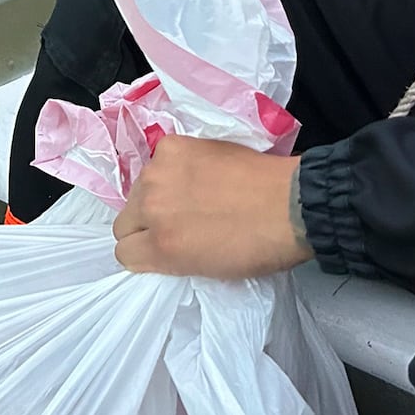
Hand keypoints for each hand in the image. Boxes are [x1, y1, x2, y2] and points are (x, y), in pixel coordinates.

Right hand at [112, 136, 310, 277]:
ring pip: (137, 189)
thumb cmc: (258, 246)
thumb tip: (158, 247)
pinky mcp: (172, 145)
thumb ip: (170, 259)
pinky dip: (171, 168)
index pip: (124, 254)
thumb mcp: (206, 270)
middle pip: (124, 221)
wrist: (290, 203)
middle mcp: (152, 206)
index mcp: (161, 247)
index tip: (163, 249)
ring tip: (190, 195)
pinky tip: (197, 172)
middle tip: (176, 223)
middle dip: (145, 225)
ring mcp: (159, 171)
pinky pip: (156, 161)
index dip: (145, 254)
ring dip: (155, 194)